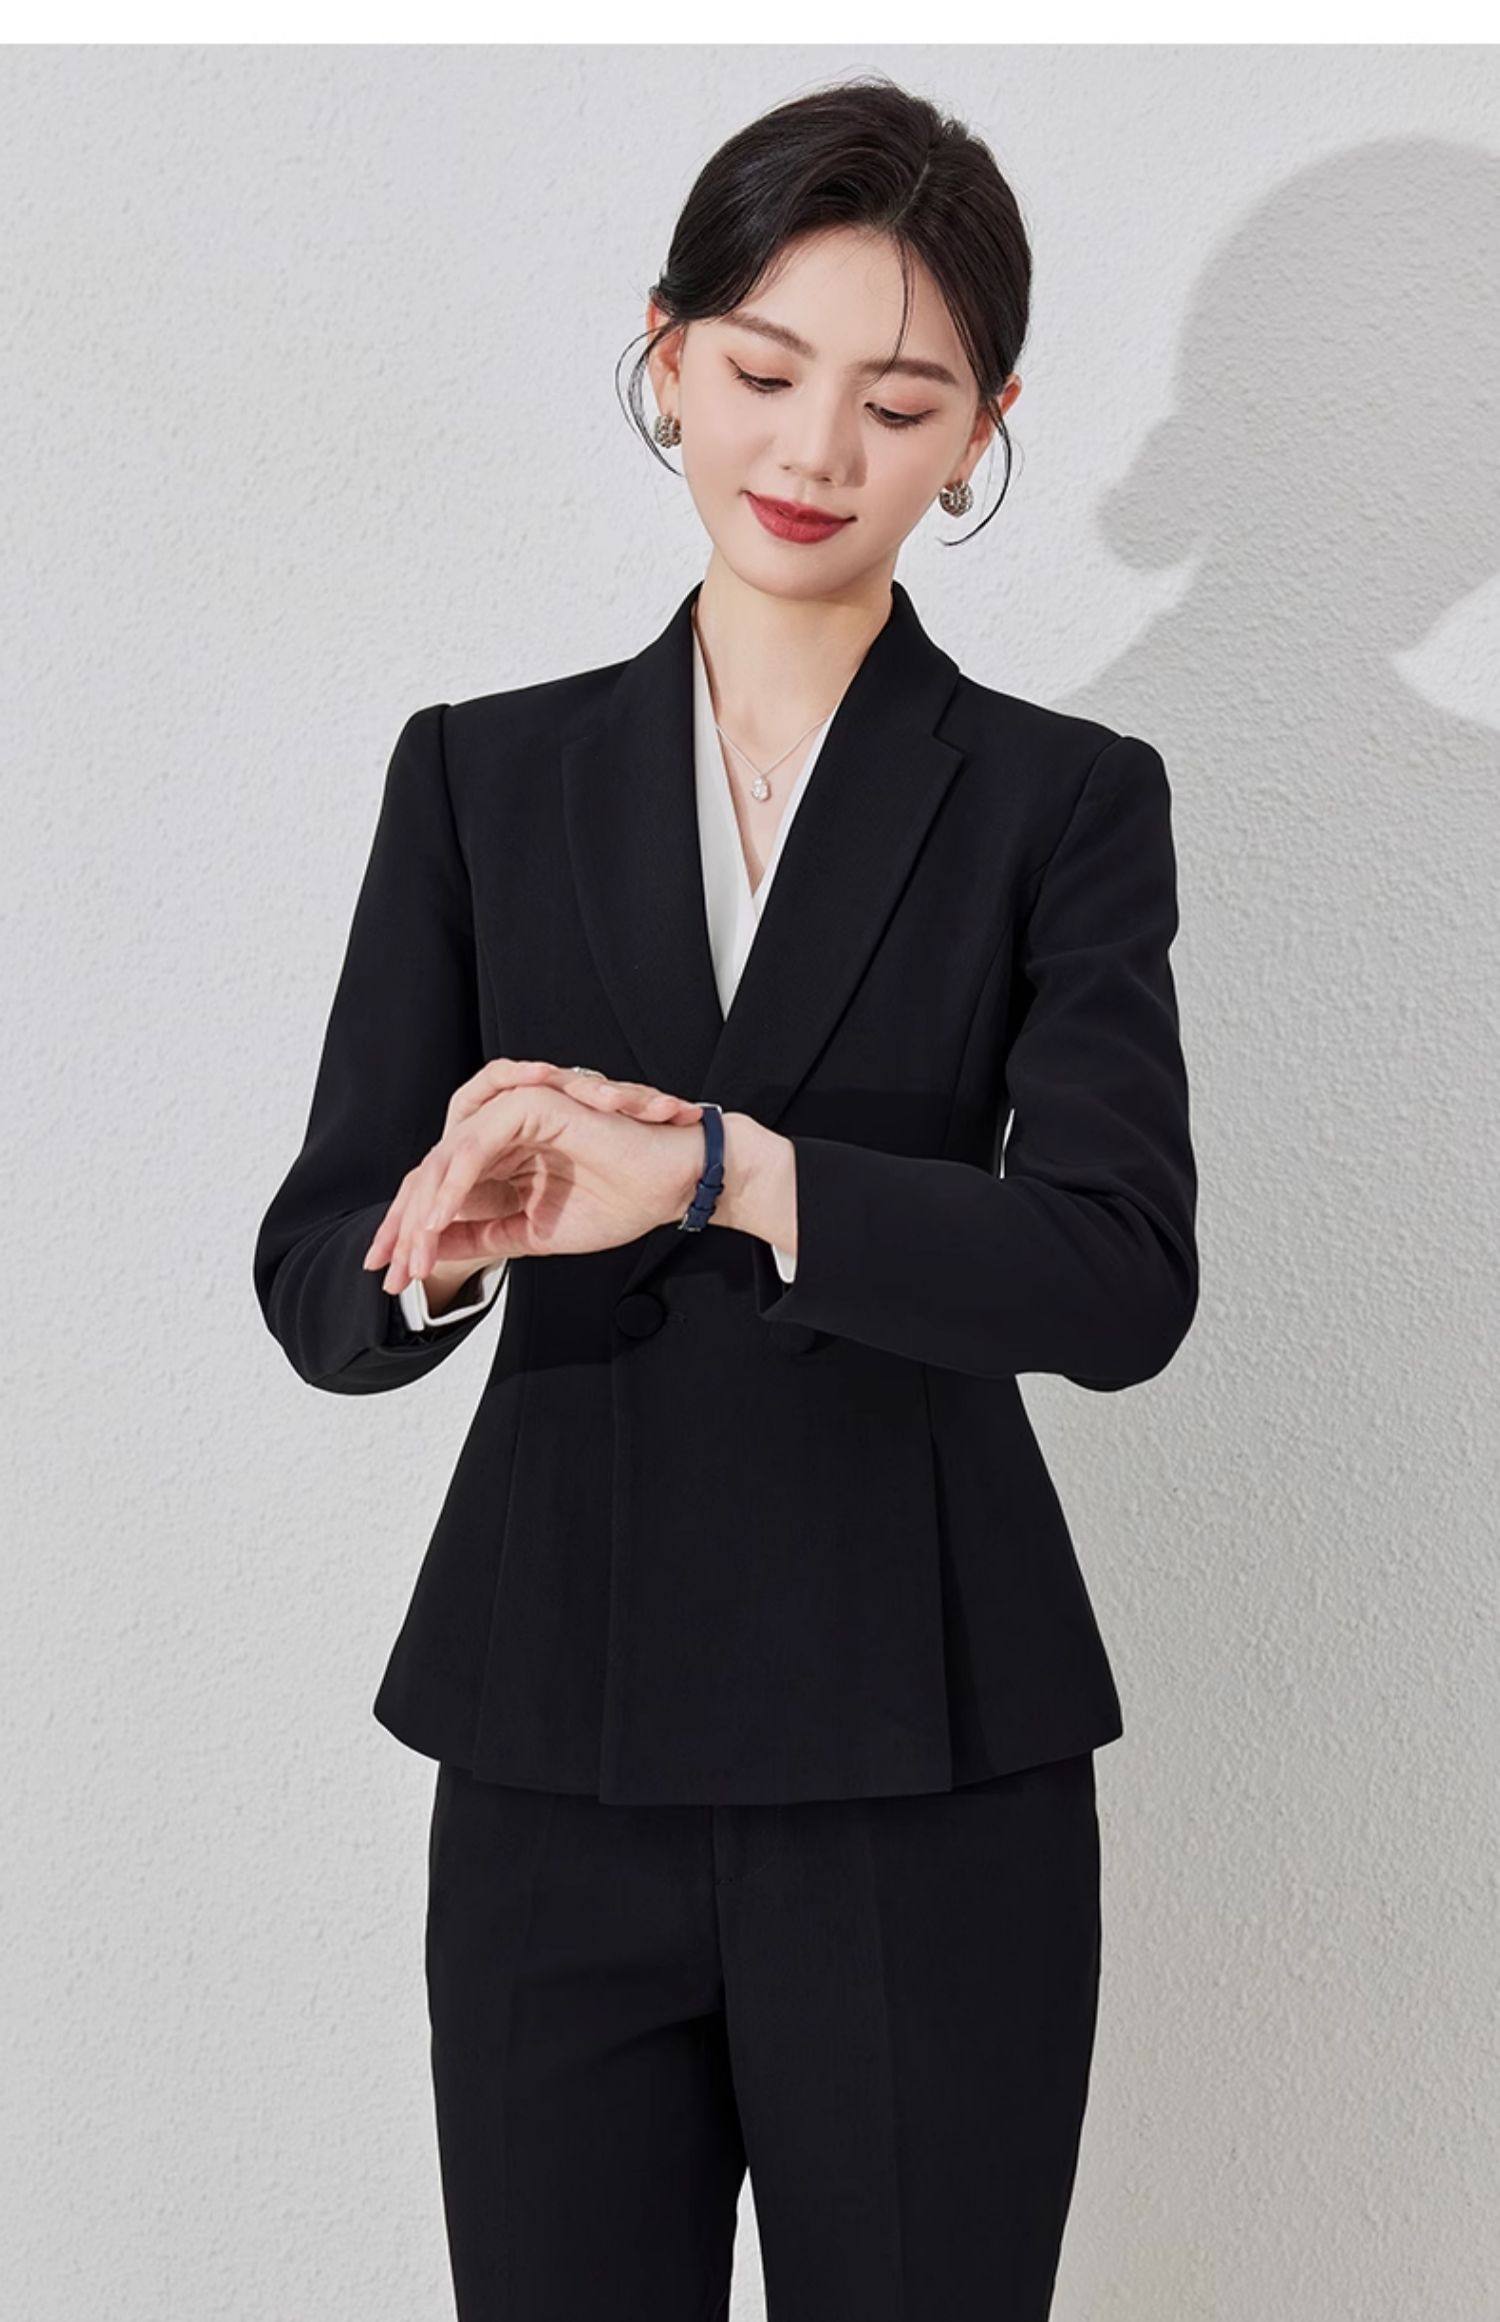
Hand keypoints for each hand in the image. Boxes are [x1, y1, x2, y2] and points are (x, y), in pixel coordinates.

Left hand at [361, 1059, 706, 1293]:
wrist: (670, 1188)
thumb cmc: (619, 1200)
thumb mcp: (531, 1233)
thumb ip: (482, 1236)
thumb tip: (432, 1252)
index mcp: (504, 1156)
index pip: (443, 1190)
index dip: (413, 1234)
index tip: (395, 1278)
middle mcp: (501, 1131)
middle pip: (433, 1173)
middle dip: (405, 1226)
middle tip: (389, 1271)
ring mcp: (512, 1112)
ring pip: (447, 1160)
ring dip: (424, 1211)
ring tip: (413, 1255)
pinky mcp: (528, 1104)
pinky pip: (475, 1144)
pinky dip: (453, 1183)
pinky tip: (438, 1219)